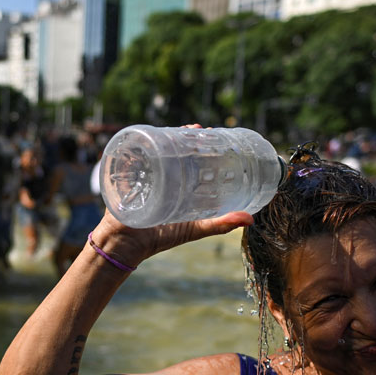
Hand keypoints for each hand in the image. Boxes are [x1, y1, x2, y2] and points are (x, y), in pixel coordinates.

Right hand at [90, 122, 251, 264]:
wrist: (125, 245)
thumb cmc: (159, 238)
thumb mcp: (195, 229)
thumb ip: (221, 224)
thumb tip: (250, 219)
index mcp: (178, 185)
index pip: (190, 158)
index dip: (202, 145)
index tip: (215, 134)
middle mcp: (162, 175)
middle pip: (175, 149)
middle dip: (188, 136)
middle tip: (202, 129)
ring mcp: (145, 173)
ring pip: (158, 148)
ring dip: (170, 135)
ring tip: (187, 129)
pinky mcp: (129, 173)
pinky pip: (136, 153)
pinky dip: (145, 142)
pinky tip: (156, 134)